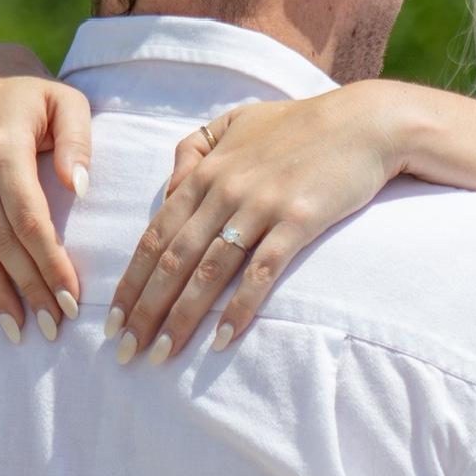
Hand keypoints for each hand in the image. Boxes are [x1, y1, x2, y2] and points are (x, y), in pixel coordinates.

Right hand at [0, 44, 91, 340]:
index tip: (72, 297)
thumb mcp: (67, 100)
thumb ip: (78, 140)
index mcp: (3, 147)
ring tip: (18, 331)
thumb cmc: (35, 92)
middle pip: (1, 240)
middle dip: (29, 286)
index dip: (49, 261)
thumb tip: (81, 186)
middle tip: (54, 326)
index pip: (29, 217)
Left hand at [109, 81, 405, 361]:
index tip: (111, 319)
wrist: (364, 122)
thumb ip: (195, 148)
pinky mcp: (297, 221)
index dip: (130, 281)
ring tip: (160, 354)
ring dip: (180, 317)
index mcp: (205, 171)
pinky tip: (221, 339)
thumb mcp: (238, 121)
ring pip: (208, 271)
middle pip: (172, 260)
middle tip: (125, 351)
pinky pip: (260, 273)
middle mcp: (224, 190)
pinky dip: (238, 308)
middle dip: (144, 309)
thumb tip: (169, 188)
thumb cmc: (301, 124)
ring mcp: (260, 206)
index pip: (154, 235)